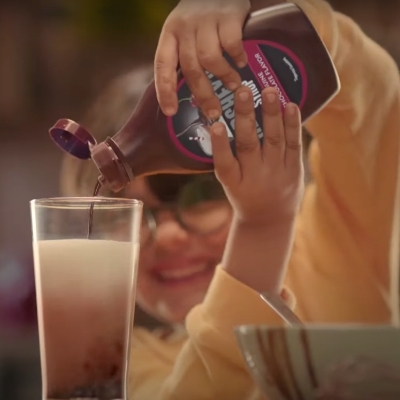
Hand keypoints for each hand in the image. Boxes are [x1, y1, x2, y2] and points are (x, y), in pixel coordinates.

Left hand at [155, 0, 249, 118]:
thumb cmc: (202, 15)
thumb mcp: (185, 32)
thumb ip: (186, 57)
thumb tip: (195, 96)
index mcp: (170, 34)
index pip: (163, 65)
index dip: (165, 91)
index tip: (170, 112)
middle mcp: (184, 27)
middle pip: (190, 68)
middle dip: (203, 95)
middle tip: (214, 112)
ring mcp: (206, 20)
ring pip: (209, 58)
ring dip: (223, 76)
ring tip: (234, 86)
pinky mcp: (228, 15)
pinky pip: (231, 43)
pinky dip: (237, 57)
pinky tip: (241, 63)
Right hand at [210, 86, 303, 225]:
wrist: (269, 220)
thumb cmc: (244, 195)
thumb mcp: (229, 183)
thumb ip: (225, 158)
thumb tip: (215, 124)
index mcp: (233, 182)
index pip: (223, 163)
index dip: (219, 144)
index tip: (215, 124)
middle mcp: (254, 177)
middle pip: (249, 145)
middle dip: (245, 117)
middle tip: (243, 91)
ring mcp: (276, 173)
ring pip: (273, 140)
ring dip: (271, 114)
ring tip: (268, 91)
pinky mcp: (294, 170)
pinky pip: (293, 145)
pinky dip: (292, 125)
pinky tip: (290, 105)